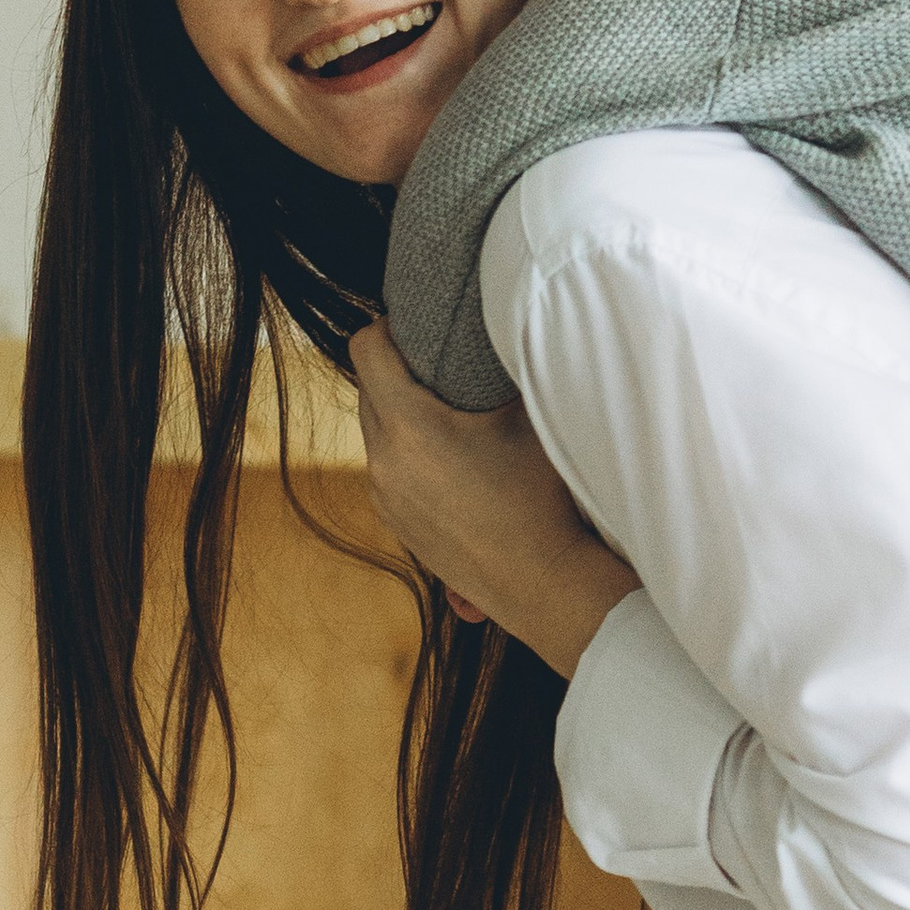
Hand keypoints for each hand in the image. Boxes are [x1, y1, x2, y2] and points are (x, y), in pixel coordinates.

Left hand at [348, 322, 638, 679]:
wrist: (542, 582)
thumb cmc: (542, 499)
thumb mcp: (529, 419)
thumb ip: (502, 371)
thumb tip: (502, 330)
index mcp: (409, 426)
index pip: (367, 348)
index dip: (388, 326)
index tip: (416, 328)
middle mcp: (384, 461)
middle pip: (367, 389)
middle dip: (397, 372)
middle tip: (441, 366)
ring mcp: (384, 497)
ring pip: (375, 432)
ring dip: (402, 415)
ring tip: (448, 416)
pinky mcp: (396, 523)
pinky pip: (387, 469)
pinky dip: (408, 454)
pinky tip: (452, 461)